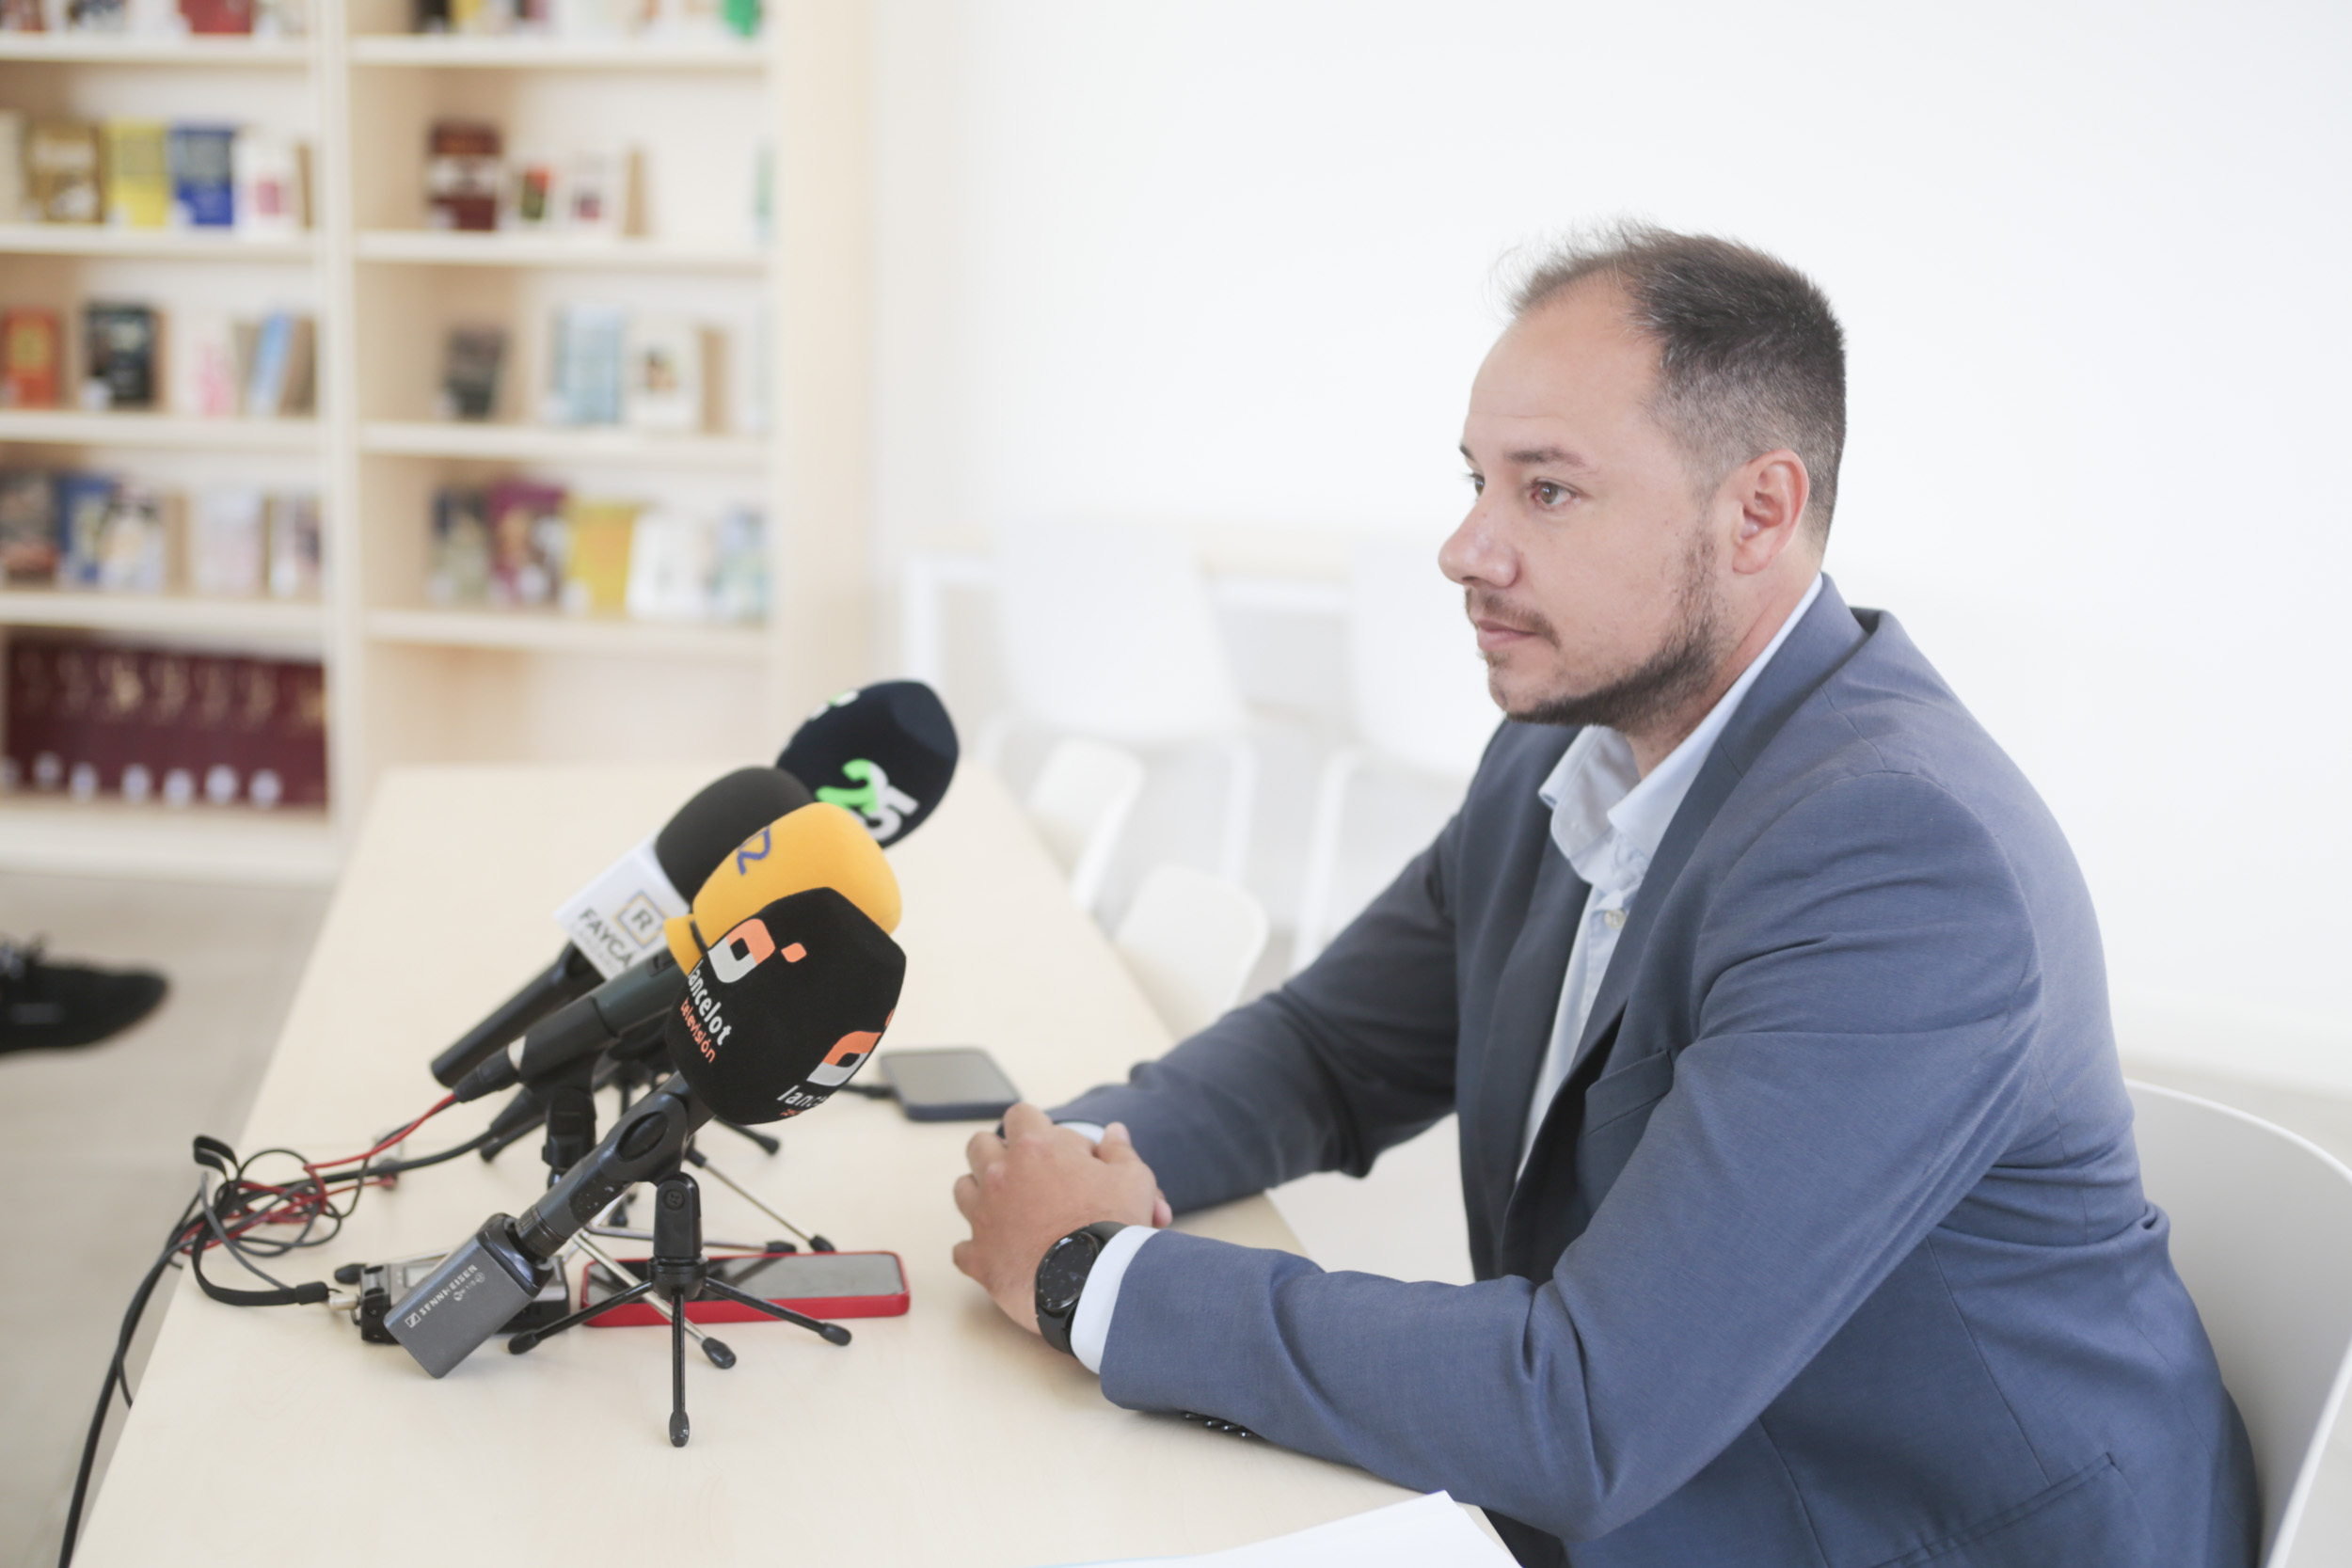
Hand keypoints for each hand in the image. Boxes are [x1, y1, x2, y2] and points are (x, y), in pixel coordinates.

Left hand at [951, 1102, 1172, 1333]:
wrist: (1096, 1282)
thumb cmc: (1114, 1226)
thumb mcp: (1132, 1179)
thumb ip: (1119, 1151)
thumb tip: (1114, 1132)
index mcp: (1035, 1149)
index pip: (1020, 1114)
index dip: (1035, 1125)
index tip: (1051, 1145)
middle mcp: (1000, 1176)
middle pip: (979, 1145)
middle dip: (999, 1152)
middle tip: (1026, 1172)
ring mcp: (984, 1217)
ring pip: (963, 1189)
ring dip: (982, 1194)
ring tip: (1010, 1209)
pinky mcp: (979, 1258)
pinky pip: (962, 1249)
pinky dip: (979, 1250)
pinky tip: (1001, 1255)